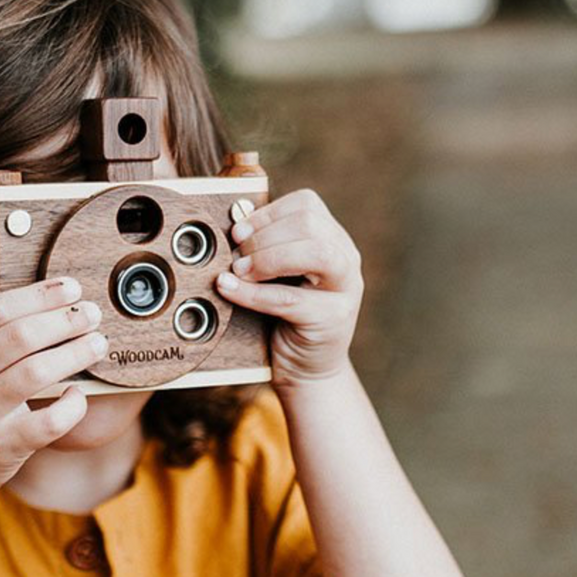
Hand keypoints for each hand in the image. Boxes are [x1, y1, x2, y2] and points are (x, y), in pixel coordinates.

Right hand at [0, 278, 105, 500]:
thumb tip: (50, 302)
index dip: (42, 295)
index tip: (72, 288)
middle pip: (22, 335)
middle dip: (66, 320)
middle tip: (91, 313)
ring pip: (39, 371)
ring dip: (77, 352)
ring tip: (97, 343)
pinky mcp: (1, 445)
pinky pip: (50, 420)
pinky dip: (73, 405)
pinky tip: (78, 395)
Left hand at [215, 188, 362, 388]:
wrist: (308, 371)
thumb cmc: (286, 320)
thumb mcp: (278, 277)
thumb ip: (264, 249)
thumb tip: (234, 223)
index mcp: (333, 239)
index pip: (306, 205)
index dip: (267, 213)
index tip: (238, 230)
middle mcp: (346, 258)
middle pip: (309, 223)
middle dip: (263, 236)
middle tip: (236, 256)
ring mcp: (345, 288)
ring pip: (314, 253)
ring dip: (267, 258)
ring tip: (238, 272)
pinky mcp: (333, 318)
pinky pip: (289, 298)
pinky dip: (253, 292)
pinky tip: (230, 289)